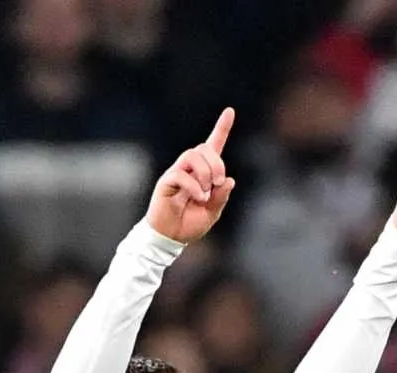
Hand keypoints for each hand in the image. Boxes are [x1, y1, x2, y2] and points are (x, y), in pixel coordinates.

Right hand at [146, 108, 236, 243]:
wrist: (171, 237)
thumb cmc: (190, 223)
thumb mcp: (213, 212)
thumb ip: (221, 197)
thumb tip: (229, 181)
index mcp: (203, 173)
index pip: (213, 145)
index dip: (222, 128)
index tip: (230, 111)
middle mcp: (189, 168)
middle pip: (203, 148)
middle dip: (217, 164)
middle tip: (218, 184)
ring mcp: (177, 173)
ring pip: (192, 155)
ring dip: (205, 172)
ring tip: (206, 192)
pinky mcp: (166, 182)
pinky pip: (180, 174)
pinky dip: (193, 186)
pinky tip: (199, 197)